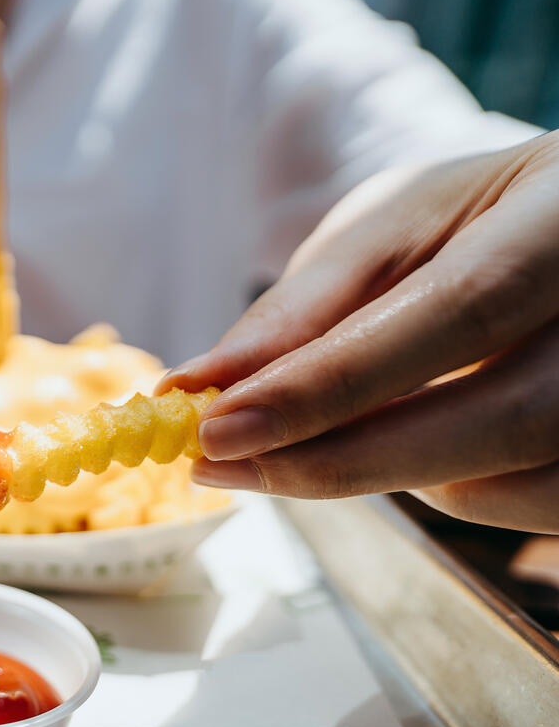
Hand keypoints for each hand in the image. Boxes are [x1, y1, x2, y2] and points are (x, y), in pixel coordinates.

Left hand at [160, 131, 558, 532]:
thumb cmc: (481, 220)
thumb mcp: (389, 228)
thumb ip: (303, 307)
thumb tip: (202, 385)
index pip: (459, 311)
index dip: (334, 384)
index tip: (221, 429)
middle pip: (504, 419)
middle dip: (344, 458)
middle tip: (224, 463)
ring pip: (517, 481)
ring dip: (397, 473)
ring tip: (326, 428)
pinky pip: (535, 505)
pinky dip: (452, 488)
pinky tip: (410, 440)